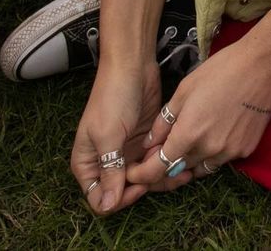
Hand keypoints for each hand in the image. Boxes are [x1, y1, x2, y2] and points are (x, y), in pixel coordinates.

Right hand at [71, 62, 193, 214]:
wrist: (132, 65)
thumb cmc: (112, 96)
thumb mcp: (107, 135)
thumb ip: (109, 171)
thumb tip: (107, 206)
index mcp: (88, 163)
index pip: (100, 199)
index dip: (118, 199)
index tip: (137, 185)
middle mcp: (106, 162)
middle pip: (124, 193)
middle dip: (145, 189)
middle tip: (165, 175)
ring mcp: (126, 154)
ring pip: (143, 182)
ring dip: (161, 178)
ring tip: (182, 171)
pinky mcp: (144, 144)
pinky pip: (155, 165)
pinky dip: (167, 166)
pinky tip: (182, 163)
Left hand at [126, 35, 270, 185]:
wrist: (261, 67)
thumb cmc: (219, 71)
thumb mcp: (184, 90)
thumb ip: (164, 121)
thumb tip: (149, 144)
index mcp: (189, 133)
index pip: (159, 168)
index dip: (143, 174)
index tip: (135, 172)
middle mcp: (208, 150)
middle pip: (179, 169)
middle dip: (167, 163)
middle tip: (162, 148)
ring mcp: (229, 153)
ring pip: (200, 167)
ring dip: (189, 160)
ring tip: (188, 138)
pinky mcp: (245, 151)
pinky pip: (221, 160)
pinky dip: (211, 153)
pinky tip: (213, 132)